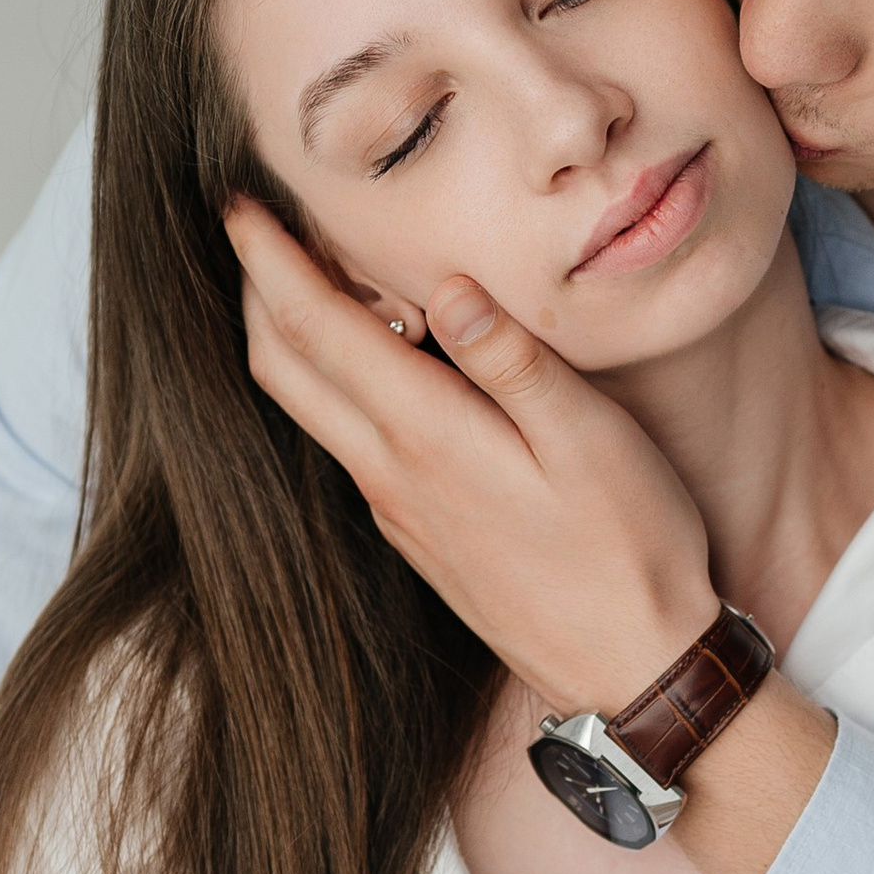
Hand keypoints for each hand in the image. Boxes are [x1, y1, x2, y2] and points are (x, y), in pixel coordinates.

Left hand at [228, 199, 714, 708]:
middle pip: (284, 369)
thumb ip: (513, 361)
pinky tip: (374, 367)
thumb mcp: (589, 441)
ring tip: (303, 280)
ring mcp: (398, 512)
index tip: (241, 203)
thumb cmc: (630, 551)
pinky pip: (349, 445)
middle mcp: (392, 476)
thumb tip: (448, 288)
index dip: (269, 260)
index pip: (317, 329)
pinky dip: (334, 387)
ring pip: (309, 410)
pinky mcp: (418, 536)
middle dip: (256, 292)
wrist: (632, 670)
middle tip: (255, 229)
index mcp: (427, 438)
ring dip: (290, 340)